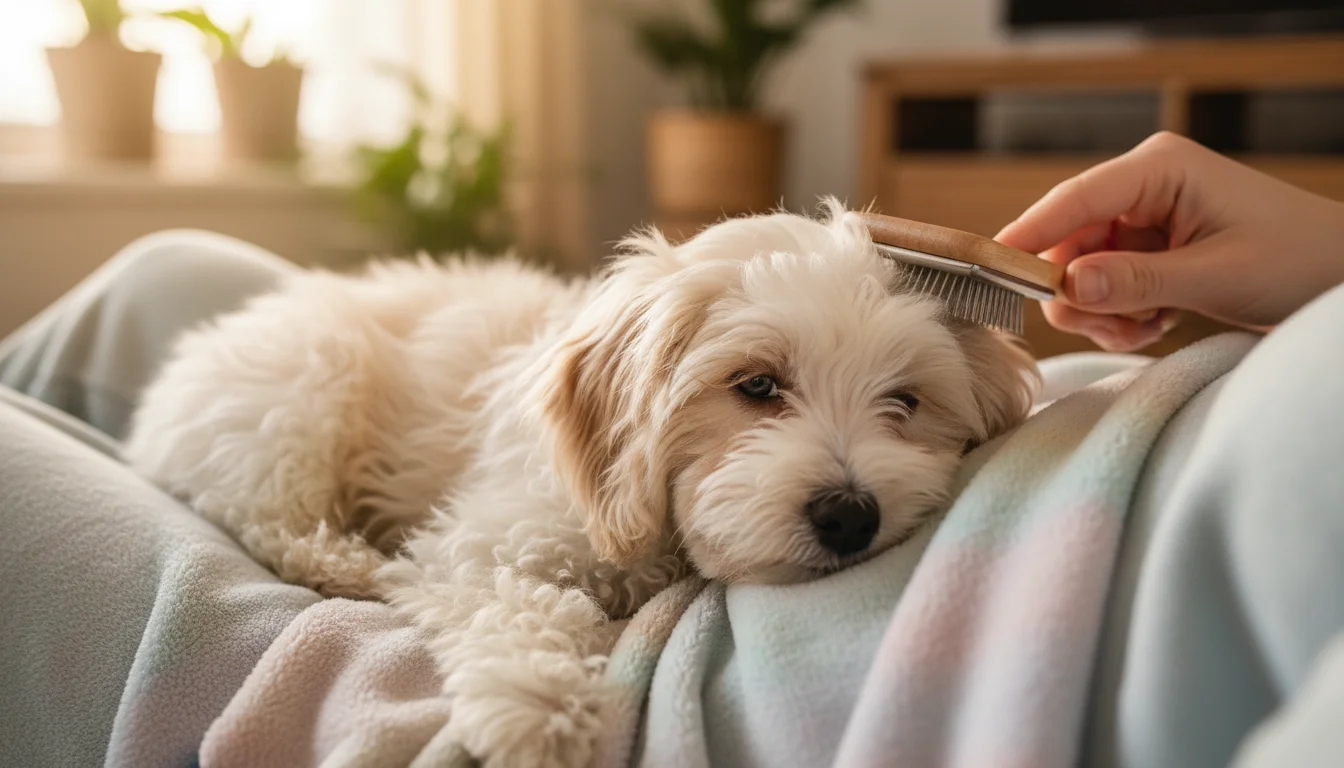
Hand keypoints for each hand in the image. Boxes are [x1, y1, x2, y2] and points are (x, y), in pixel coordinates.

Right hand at [995, 132, 1343, 351]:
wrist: (1341, 279)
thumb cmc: (1298, 260)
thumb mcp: (1214, 274)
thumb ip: (1136, 281)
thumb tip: (1066, 287)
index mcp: (1160, 168)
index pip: (1073, 200)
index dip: (1028, 235)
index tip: (990, 270)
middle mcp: (1144, 188)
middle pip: (1068, 242)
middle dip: (1078, 293)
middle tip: (1108, 328)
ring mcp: (1144, 221)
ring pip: (1081, 272)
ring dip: (1102, 311)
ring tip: (1144, 330)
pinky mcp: (1149, 252)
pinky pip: (1104, 287)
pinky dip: (1119, 316)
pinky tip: (1155, 326)